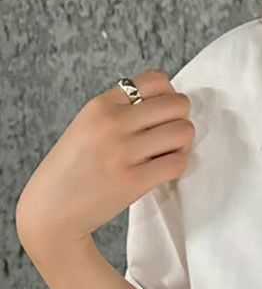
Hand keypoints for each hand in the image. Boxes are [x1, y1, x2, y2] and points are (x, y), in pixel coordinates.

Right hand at [16, 69, 193, 254]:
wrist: (50, 209)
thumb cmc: (74, 168)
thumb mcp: (88, 125)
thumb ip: (122, 111)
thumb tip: (169, 101)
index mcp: (101, 105)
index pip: (156, 80)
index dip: (168, 96)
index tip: (161, 115)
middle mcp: (111, 123)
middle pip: (178, 104)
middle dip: (180, 121)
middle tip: (168, 138)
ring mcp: (122, 152)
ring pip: (184, 132)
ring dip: (183, 145)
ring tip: (167, 156)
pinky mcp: (133, 180)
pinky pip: (178, 163)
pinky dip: (178, 167)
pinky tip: (163, 172)